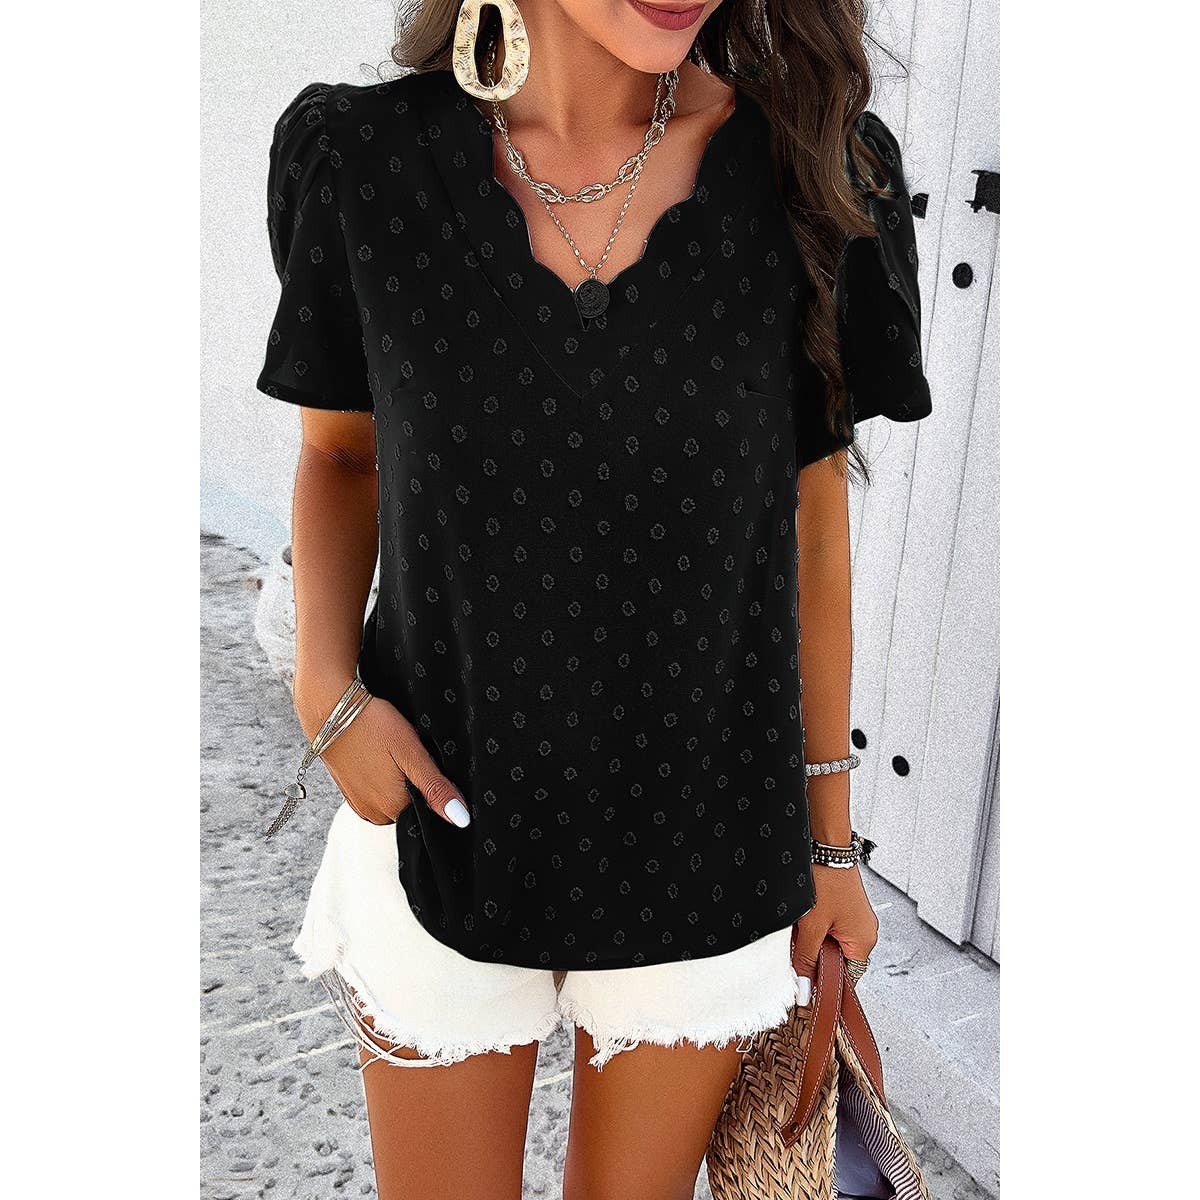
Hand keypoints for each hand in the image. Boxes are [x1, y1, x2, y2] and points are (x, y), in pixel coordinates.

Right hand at [294, 679, 469, 828]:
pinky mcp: (350, 793)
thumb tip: (460, 819)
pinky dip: (383, 780)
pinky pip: (376, 794)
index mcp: (392, 808)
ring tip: (393, 756)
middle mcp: (374, 813)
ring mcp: (359, 804)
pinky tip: (382, 759)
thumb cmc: (372, 725)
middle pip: (410, 806)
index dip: (434, 790)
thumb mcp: (411, 753)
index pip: (427, 811)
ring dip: (399, 783)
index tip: (426, 766)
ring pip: (394, 800)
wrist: (330, 709)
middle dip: (416, 786)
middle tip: (409, 756)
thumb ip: (435, 788)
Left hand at [791, 865, 878, 980]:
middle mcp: (865, 931)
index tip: (807, 983)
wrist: (827, 847)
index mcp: (864, 941)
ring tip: (804, 927)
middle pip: (840, 960)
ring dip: (816, 941)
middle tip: (801, 948)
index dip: (826, 983)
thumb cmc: (827, 881)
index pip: (848, 978)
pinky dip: (818, 927)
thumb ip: (807, 960)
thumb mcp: (812, 927)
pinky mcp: (847, 907)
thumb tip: (805, 988)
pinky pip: (832, 927)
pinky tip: (806, 919)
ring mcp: (857, 918)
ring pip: (833, 943)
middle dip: (818, 957)